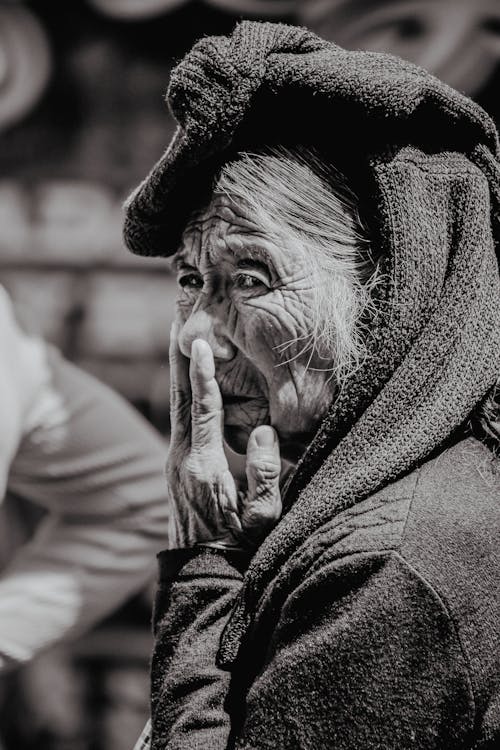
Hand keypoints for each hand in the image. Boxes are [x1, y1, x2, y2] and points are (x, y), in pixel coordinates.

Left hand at [166, 324, 281, 548]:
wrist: (201, 572)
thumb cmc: (240, 548)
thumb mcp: (264, 518)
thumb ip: (268, 474)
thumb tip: (265, 431)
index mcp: (203, 466)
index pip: (203, 409)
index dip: (204, 375)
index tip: (203, 342)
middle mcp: (180, 458)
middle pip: (179, 396)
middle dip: (179, 357)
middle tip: (178, 320)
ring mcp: (174, 460)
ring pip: (176, 404)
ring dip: (178, 370)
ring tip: (180, 336)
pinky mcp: (175, 464)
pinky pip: (180, 417)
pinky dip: (183, 391)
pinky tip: (188, 377)